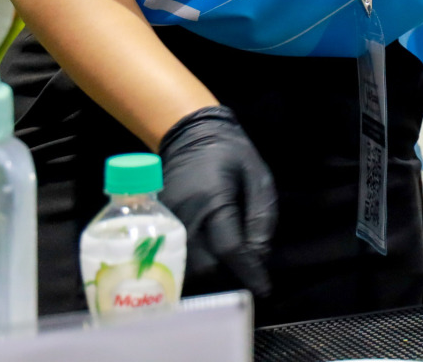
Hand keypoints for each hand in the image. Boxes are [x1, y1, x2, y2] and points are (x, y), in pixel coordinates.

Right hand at [158, 105, 277, 299]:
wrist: (190, 134)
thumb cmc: (230, 154)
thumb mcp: (258, 177)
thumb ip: (261, 217)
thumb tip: (258, 256)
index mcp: (213, 200)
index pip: (230, 249)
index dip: (249, 272)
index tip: (263, 287)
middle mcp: (185, 215)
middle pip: (203, 267)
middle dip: (226, 274)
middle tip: (243, 267)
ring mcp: (167, 221)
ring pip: (185, 267)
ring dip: (207, 273)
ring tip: (226, 263)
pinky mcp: (158, 224)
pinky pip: (174, 256)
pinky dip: (191, 264)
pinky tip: (207, 256)